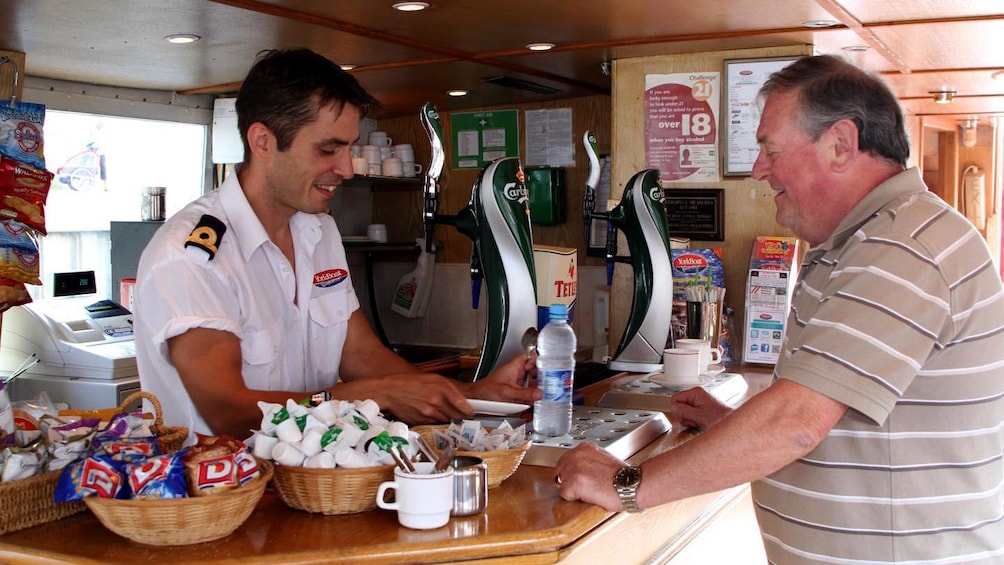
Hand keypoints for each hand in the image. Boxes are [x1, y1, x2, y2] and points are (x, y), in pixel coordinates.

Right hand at [352, 372, 474, 423]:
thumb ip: (449, 389)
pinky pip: (434, 423)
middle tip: (459, 411)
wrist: (390, 391)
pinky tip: (429, 412)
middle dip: (459, 414)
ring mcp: (428, 413)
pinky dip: (435, 420)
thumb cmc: (410, 383)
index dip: (470, 410)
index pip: (463, 405)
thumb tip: (463, 401)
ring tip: (438, 408)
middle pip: (456, 415)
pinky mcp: (421, 421)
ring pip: (446, 420)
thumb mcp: (433, 379)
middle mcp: (436, 401)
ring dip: (446, 417)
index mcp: (441, 388)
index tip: (472, 412)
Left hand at [466, 353, 541, 404]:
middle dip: (544, 376)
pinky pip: (530, 393)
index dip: (541, 359)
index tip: (548, 367)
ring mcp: (519, 382)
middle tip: (551, 382)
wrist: (477, 400)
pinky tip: (539, 400)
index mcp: (515, 365)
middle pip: (536, 370)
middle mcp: (518, 372)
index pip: (532, 356)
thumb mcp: (506, 392)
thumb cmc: (485, 391)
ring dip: (540, 387)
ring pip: (535, 382)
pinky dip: (535, 396)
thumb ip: (524, 393)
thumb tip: (539, 394)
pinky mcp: (519, 392)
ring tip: (547, 392)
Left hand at [553, 442, 625, 511]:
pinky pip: (564, 495)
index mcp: (583, 447)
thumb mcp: (602, 459)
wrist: (631, 485)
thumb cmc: (622, 477)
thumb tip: (577, 470)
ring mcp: (574, 468)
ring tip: (591, 490)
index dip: (573, 474)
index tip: (584, 479)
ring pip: (561, 483)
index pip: (565, 462)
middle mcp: (576, 454)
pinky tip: (590, 494)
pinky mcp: (574, 482)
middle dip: (570, 481)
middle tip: (588, 487)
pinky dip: (574, 498)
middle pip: (560, 472)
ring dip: (572, 490)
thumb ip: (586, 461)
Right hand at [669, 387, 731, 429]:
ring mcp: (700, 401)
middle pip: (679, 405)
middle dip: (684, 416)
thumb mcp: (698, 416)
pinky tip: (701, 423)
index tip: (685, 417)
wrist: (733, 424)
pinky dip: (694, 420)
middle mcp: (698, 395)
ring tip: (699, 422)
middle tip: (694, 420)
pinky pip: (691, 414)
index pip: (675, 398)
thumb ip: (683, 411)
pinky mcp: (702, 408)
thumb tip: (673, 408)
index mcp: (696, 392)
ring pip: (684, 411)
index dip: (677, 410)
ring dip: (689, 419)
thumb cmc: (721, 419)